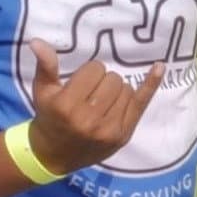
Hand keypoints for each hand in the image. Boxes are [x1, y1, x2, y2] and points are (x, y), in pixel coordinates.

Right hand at [23, 42, 162, 178]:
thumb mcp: (42, 91)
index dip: (88, 73)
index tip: (80, 84)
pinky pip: (140, 103)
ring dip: (116, 90)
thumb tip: (38, 41)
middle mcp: (89, 119)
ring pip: (126, 89)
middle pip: (112, 79)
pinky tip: (159, 68)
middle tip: (90, 94)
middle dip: (103, 81)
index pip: (95, 70)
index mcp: (67, 105)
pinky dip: (150, 84)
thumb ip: (45, 66)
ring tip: (102, 102)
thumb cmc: (49, 117)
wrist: (55, 154)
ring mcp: (109, 129)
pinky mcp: (122, 135)